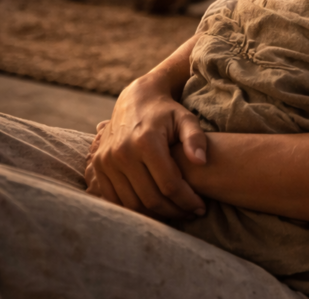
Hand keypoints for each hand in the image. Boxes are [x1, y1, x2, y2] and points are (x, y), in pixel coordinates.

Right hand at [84, 77, 208, 219]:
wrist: (136, 100)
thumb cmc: (167, 112)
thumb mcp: (186, 119)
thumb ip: (196, 138)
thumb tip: (202, 161)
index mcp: (145, 141)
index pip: (169, 184)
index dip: (186, 200)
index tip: (201, 208)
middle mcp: (122, 153)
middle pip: (150, 198)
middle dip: (174, 211)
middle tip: (191, 213)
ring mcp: (107, 162)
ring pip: (133, 203)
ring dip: (156, 215)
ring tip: (176, 212)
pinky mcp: (98, 168)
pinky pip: (116, 200)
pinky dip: (135, 209)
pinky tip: (155, 209)